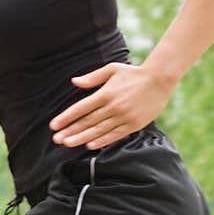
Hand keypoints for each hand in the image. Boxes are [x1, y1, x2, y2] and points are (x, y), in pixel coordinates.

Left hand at [49, 62, 176, 148]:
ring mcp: (124, 117)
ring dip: (82, 138)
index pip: (81, 108)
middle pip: (87, 121)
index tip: (54, 125)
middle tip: (56, 139)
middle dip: (70, 131)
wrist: (159, 79)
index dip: (66, 117)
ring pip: (99, 130)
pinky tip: (90, 145)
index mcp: (106, 93)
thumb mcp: (112, 69)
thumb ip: (92, 78)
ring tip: (68, 143)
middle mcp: (113, 106)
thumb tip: (74, 82)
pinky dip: (102, 141)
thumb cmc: (133, 73)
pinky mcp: (134, 124)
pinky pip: (115, 135)